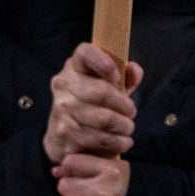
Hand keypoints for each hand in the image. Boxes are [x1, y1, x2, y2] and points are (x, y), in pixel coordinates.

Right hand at [43, 44, 138, 167]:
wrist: (59, 138)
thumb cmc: (89, 105)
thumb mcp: (105, 86)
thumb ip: (124, 76)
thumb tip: (135, 71)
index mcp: (74, 68)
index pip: (85, 53)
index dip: (104, 62)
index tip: (117, 77)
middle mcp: (64, 86)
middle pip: (102, 92)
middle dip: (125, 105)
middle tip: (131, 113)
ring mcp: (62, 111)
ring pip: (105, 119)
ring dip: (124, 126)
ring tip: (127, 128)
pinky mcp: (66, 136)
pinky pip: (101, 139)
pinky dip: (118, 142)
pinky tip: (122, 142)